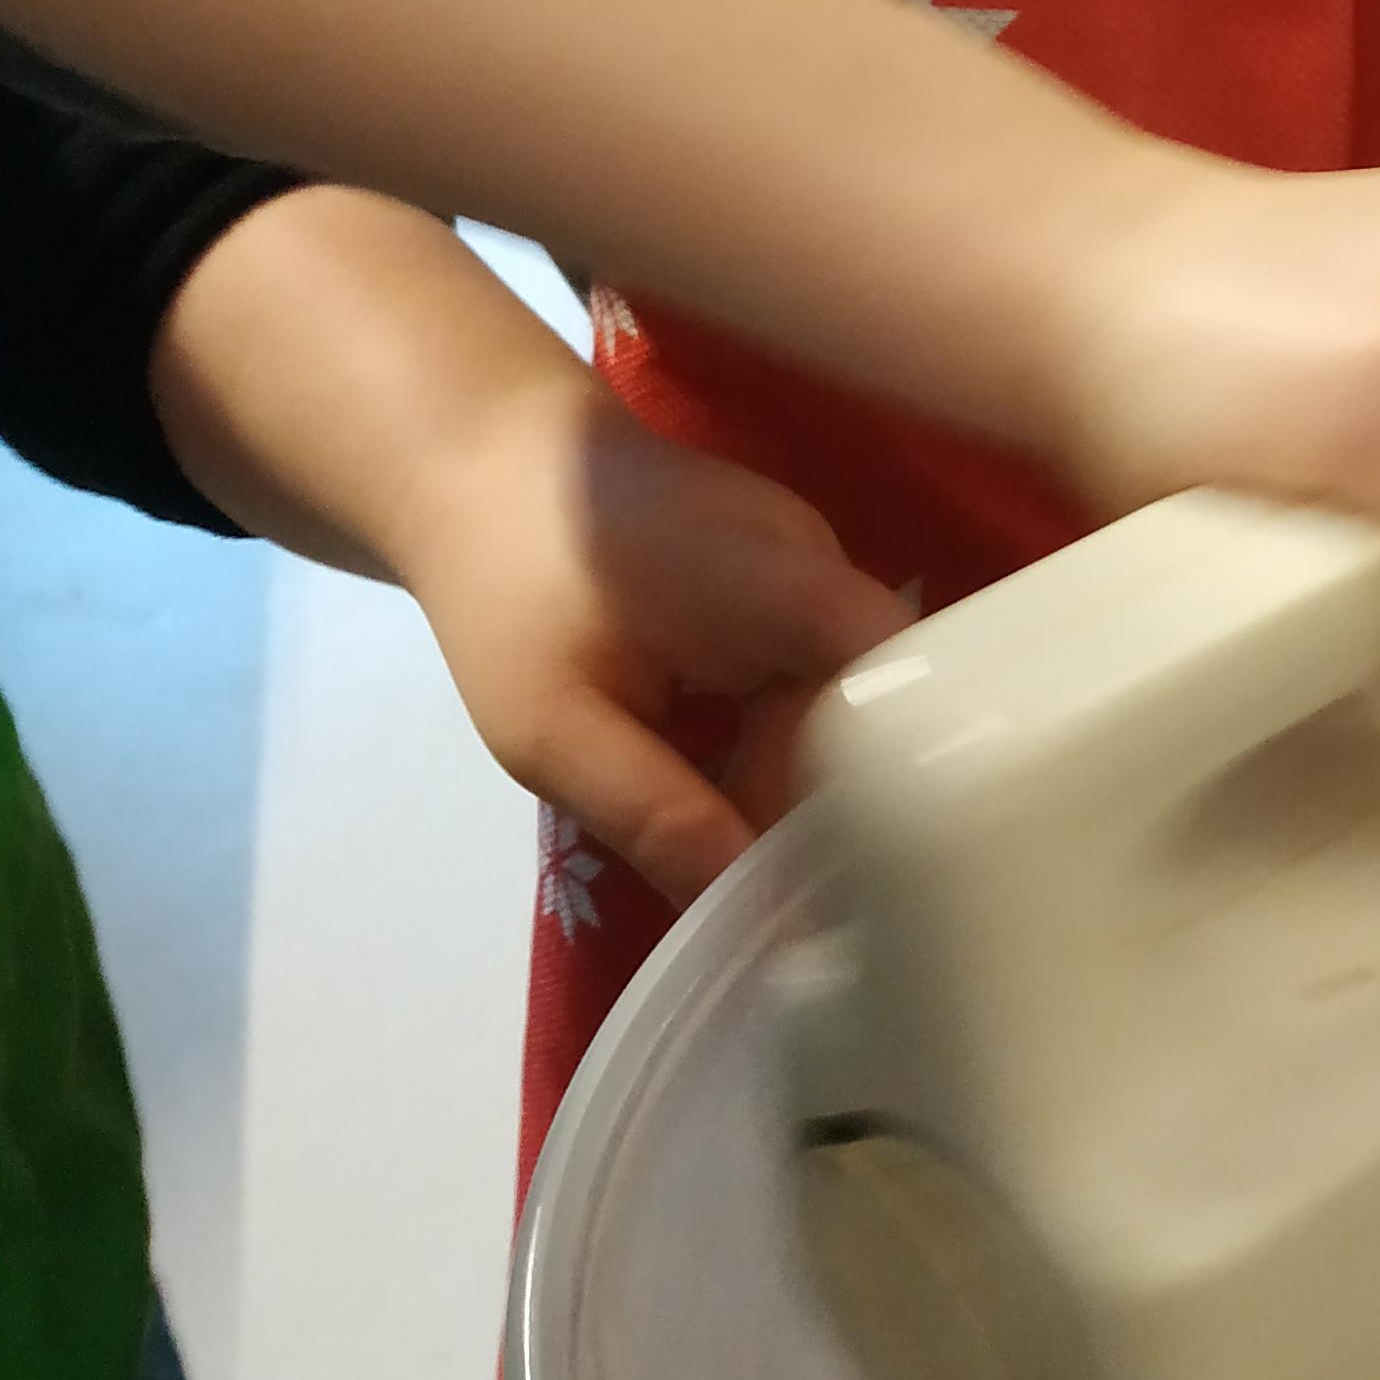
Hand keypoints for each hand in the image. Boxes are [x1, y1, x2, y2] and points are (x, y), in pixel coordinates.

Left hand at [387, 374, 907, 905]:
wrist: (474, 460)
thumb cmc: (505, 588)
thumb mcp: (553, 729)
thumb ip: (658, 818)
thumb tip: (759, 918)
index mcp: (787, 589)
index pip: (906, 696)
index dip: (902, 794)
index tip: (862, 893)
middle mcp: (826, 568)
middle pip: (869, 715)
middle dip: (821, 810)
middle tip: (769, 907)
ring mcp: (810, 569)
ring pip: (837, 705)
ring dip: (786, 780)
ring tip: (734, 862)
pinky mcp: (783, 580)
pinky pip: (806, 679)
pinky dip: (769, 741)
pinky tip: (718, 792)